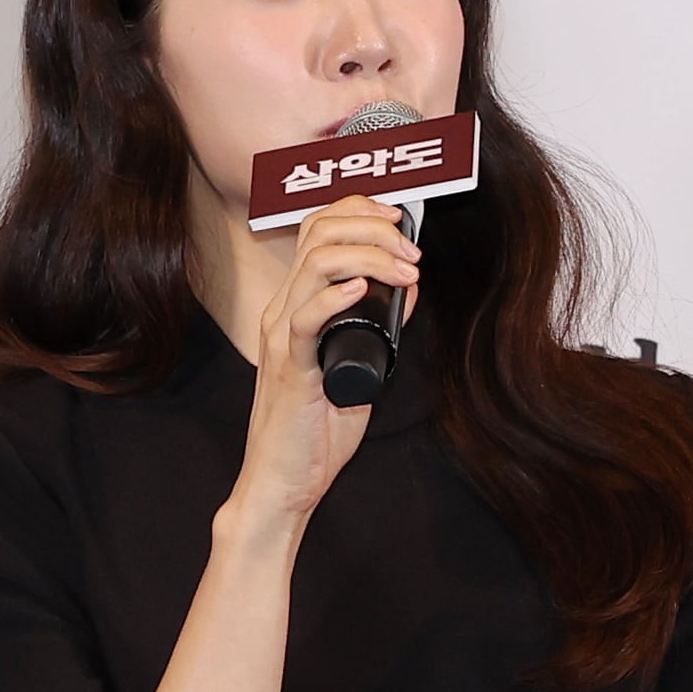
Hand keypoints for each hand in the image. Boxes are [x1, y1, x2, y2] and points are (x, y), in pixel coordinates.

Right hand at [226, 197, 421, 529]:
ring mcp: (281, 337)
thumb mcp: (360, 368)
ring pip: (317, 265)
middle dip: (373, 228)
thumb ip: (379, 329)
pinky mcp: (289, 367)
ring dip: (370, 256)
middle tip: (410, 251)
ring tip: (406, 271)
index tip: (398, 219)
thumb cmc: (315, 432)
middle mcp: (282, 311)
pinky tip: (365, 290)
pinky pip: (305, 318)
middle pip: (318, 233)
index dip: (357, 210)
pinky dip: (336, 296)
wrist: (284, 481)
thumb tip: (409, 289)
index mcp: (295, 305)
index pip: (316, 229)